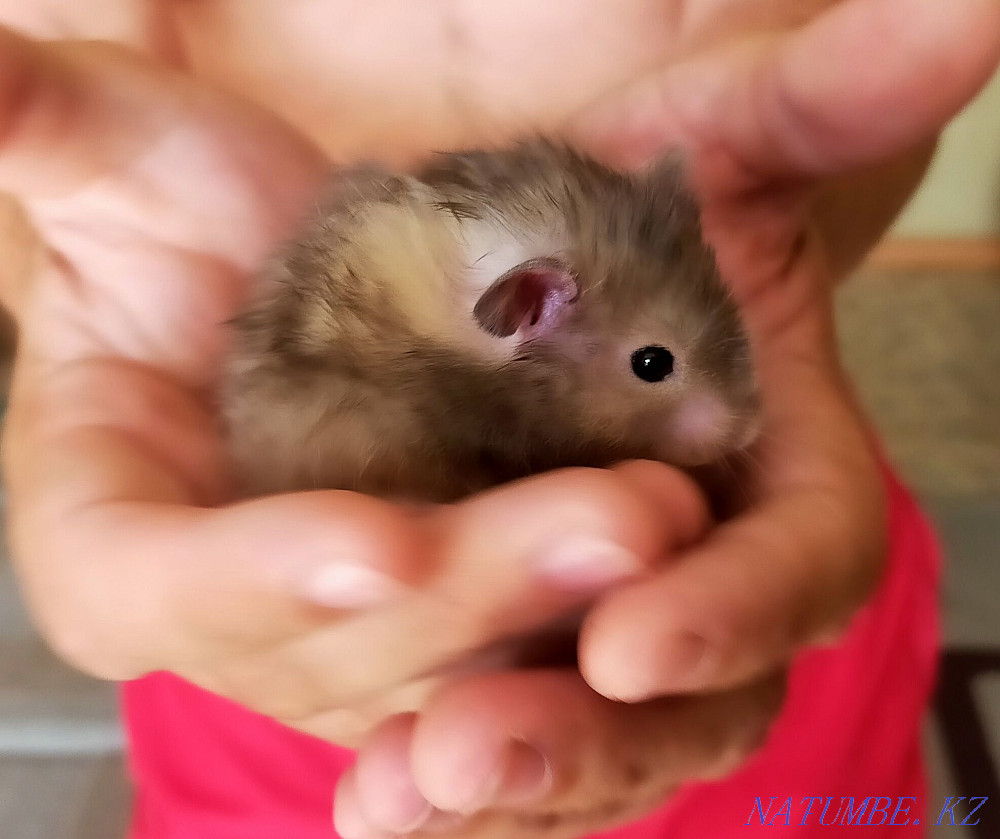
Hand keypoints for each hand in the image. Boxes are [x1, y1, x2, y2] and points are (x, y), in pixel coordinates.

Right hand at [0, 30, 710, 745]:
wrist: (289, 270)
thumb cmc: (186, 222)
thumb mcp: (117, 164)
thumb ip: (41, 129)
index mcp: (120, 535)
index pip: (153, 589)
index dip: (252, 581)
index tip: (371, 544)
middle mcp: (242, 610)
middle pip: (336, 647)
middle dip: (469, 594)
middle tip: (611, 524)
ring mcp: (356, 627)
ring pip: (449, 665)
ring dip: (558, 613)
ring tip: (666, 525)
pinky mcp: (451, 610)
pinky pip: (520, 645)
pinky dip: (591, 628)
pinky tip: (674, 576)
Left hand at [337, 0, 999, 835]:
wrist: (515, 269)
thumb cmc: (614, 208)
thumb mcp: (697, 151)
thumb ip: (812, 106)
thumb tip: (967, 6)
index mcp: (772, 475)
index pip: (798, 565)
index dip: (735, 605)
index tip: (636, 636)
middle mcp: (702, 576)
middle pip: (692, 699)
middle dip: (594, 734)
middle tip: (477, 747)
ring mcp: (606, 628)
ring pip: (588, 745)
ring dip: (500, 781)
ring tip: (398, 795)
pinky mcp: (516, 652)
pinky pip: (497, 739)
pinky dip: (440, 777)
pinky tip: (372, 796)